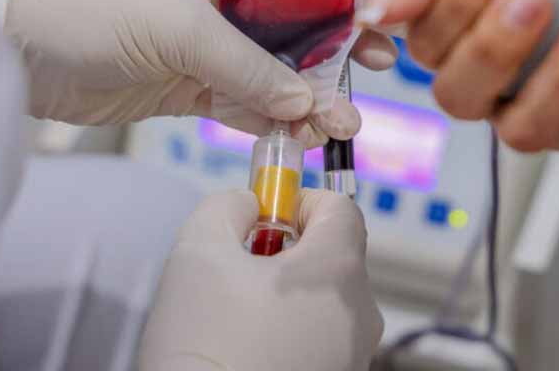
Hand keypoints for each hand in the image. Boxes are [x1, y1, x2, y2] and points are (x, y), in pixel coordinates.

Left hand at [6, 0, 396, 145]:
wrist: (20, 52)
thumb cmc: (94, 7)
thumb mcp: (180, 27)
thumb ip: (248, 65)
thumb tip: (304, 103)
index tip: (385, 14)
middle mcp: (226, 0)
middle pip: (299, 24)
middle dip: (340, 48)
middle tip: (380, 68)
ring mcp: (211, 47)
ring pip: (278, 72)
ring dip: (312, 97)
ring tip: (344, 124)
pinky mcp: (194, 88)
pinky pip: (247, 104)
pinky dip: (275, 121)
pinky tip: (304, 134)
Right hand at [138, 189, 382, 370]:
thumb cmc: (202, 344)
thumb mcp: (198, 252)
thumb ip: (228, 207)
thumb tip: (249, 206)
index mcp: (338, 270)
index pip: (341, 208)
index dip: (300, 202)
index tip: (264, 219)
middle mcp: (361, 313)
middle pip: (335, 256)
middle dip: (290, 252)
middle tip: (241, 270)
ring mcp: (354, 356)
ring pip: (328, 302)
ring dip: (290, 296)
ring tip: (239, 319)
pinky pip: (322, 341)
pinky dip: (293, 335)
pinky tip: (249, 352)